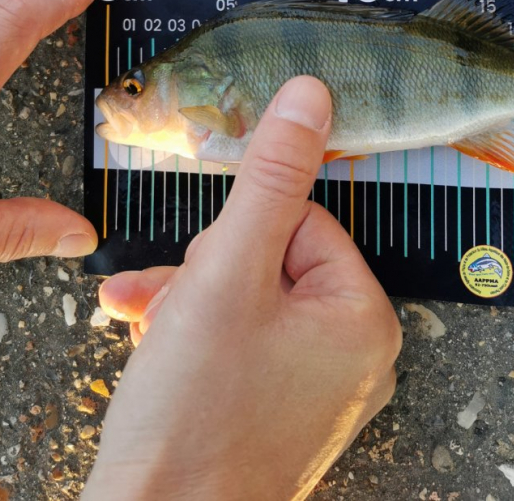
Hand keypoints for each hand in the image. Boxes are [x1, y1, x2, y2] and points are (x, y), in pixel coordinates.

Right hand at [86, 77, 401, 500]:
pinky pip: (241, 346)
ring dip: (187, 300)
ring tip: (149, 323)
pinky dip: (194, 337)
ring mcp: (316, 391)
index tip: (206, 270)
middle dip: (205, 272)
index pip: (302, 221)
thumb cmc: (194, 416)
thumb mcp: (227, 271)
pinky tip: (152, 344)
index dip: (238, 237)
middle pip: (271, 260)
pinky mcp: (277, 413)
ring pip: (247, 301)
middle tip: (174, 304)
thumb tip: (310, 97)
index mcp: (364, 319)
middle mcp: (354, 357)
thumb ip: (270, 177)